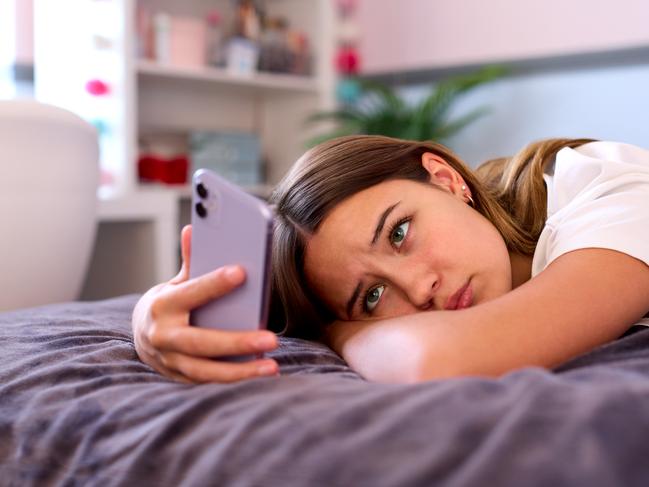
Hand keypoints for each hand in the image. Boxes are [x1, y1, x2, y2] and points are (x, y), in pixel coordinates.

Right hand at [132, 225, 279, 382]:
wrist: (142, 336)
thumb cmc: (169, 303)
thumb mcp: (176, 281)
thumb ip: (190, 260)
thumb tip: (193, 228)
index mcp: (163, 306)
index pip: (191, 293)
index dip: (214, 283)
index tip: (242, 272)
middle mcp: (164, 337)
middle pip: (202, 342)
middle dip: (237, 342)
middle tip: (271, 339)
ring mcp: (171, 362)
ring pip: (206, 371)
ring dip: (240, 372)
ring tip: (272, 366)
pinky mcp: (181, 378)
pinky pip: (209, 382)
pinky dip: (235, 380)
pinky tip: (262, 374)